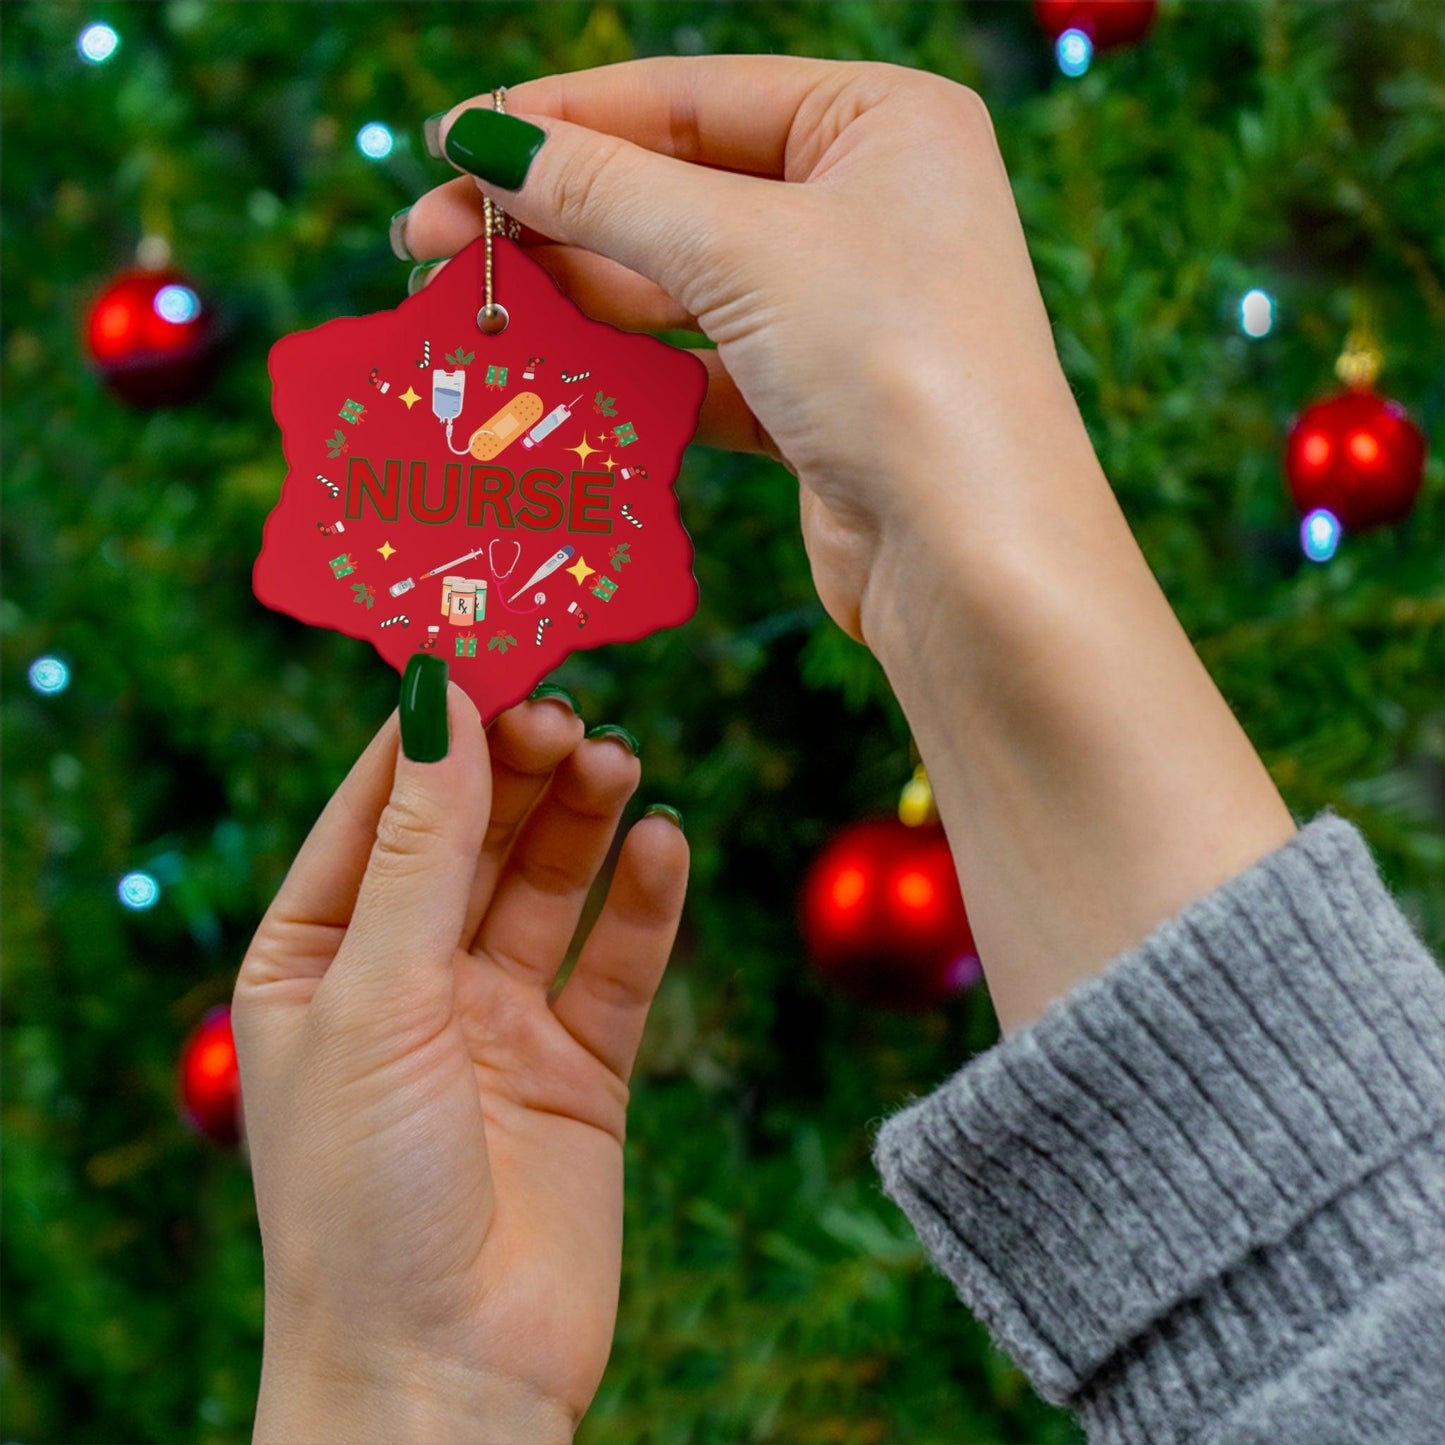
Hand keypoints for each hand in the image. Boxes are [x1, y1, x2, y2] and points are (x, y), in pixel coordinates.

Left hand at [233, 683, 686, 1442]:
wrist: (446, 1377)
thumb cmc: (364, 1195)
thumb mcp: (377, 997)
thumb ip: (421, 847)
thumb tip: (440, 697)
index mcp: (319, 957)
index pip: (378, 807)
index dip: (433, 728)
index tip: (488, 646)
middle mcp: (408, 978)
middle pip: (473, 834)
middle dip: (518, 766)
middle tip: (569, 706)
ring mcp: (497, 1021)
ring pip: (549, 884)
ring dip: (583, 817)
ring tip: (618, 759)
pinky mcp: (580, 1067)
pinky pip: (617, 961)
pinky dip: (643, 901)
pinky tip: (664, 843)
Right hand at [402, 59, 1293, 1032]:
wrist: (976, 562)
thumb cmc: (896, 368)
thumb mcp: (742, 251)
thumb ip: (605, 191)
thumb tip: (485, 139)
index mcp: (881, 122)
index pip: (689, 97)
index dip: (561, 119)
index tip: (450, 144)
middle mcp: (869, 205)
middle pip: (676, 190)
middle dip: (551, 216)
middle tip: (429, 242)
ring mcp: (844, 310)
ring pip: (680, 286)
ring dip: (575, 297)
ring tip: (467, 308)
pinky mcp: (816, 403)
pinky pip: (699, 367)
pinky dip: (627, 373)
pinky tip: (546, 376)